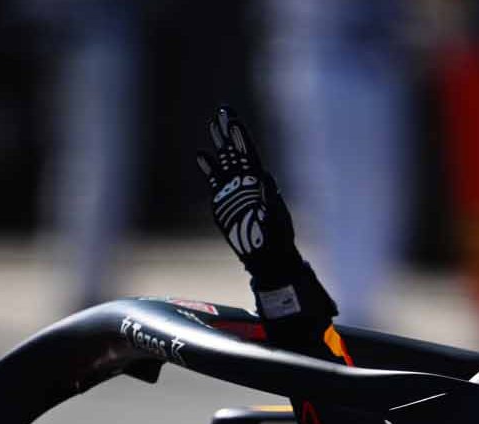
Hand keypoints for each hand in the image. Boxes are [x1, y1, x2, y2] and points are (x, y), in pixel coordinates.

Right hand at [195, 107, 300, 278]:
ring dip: (218, 143)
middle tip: (222, 110)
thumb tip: (264, 177)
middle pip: (235, 151)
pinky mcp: (222, 202)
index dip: (240, 135)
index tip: (233, 119)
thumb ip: (269, 198)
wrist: (267, 257)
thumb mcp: (276, 218)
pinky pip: (213, 180)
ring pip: (224, 161)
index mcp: (260, 181)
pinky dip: (208, 167)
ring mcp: (233, 190)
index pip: (248, 152)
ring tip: (212, 124)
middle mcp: (246, 182)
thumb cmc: (277, 238)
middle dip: (228, 131)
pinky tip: (201, 154)